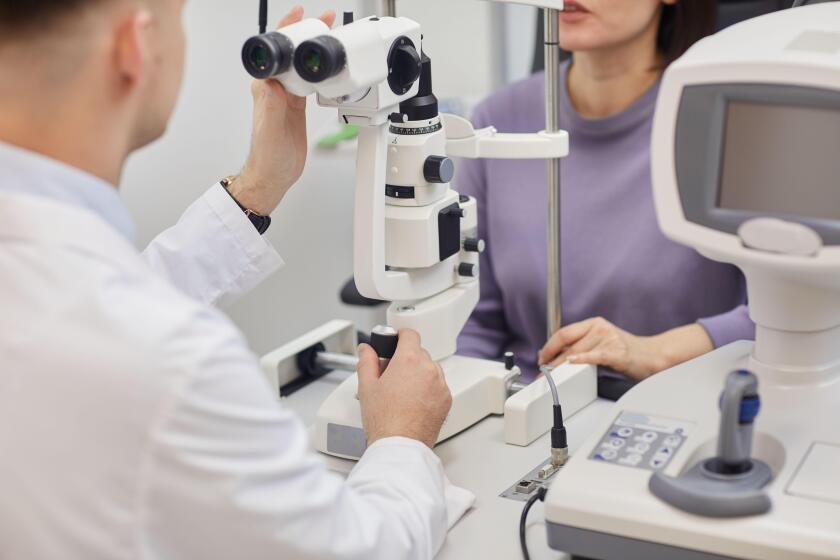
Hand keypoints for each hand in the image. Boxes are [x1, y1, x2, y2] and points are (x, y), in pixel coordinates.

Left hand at [231, 6, 336, 214]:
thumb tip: (272, 82)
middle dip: (304, 32)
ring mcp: (286, 97)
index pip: (275, 52)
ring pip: (299, 64)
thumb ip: (271, 107)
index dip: (287, 30)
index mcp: (266, 89)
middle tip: (324, 19)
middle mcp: (275, 89)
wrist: (273, 175)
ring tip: (329, 34)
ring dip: (312, 48)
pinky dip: (318, 70)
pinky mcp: (296, 106)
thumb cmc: (267, 157)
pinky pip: (307, 82)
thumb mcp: (271, 131)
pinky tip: (327, 68)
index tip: (300, 15)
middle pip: (290, 53)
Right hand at [357, 329, 452, 448]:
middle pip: (419, 352)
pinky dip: (428, 388)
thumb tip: (366, 349)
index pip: (410, 334)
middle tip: (391, 373)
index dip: (400, 335)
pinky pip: (438, 385)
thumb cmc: (384, 420)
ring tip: (403, 391)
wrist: (400, 445)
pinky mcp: (447, 400)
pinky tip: (414, 401)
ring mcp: (440, 385)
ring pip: (430, 368)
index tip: (395, 341)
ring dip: (419, 373)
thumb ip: (366, 361)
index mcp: (409, 360)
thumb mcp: (367, 386)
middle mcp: (429, 369)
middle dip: (406, 359)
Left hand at [538, 318, 713, 381]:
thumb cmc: (626, 353)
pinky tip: (573, 364)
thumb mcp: (600, 344)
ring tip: (553, 376)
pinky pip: (595, 356)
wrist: (653, 356)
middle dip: (552, 360)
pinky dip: (582, 360)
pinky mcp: (618, 352)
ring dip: (562, 367)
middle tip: (543, 372)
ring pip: (578, 353)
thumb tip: (558, 356)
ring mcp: (609, 339)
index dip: (549, 346)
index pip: (564, 332)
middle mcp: (600, 328)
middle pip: (568, 344)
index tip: (542, 357)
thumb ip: (581, 346)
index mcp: (594, 324)